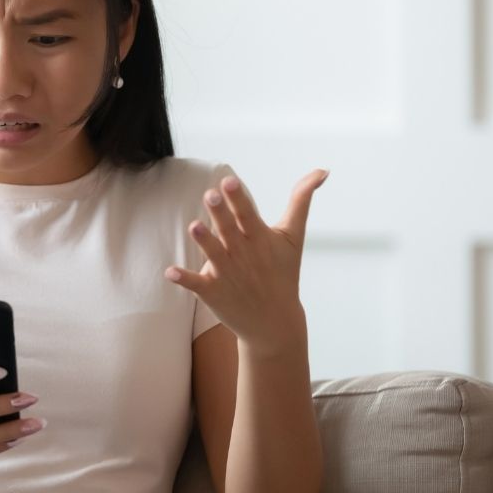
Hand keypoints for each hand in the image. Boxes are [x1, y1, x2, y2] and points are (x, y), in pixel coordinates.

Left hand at [165, 169, 328, 354]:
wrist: (274, 322)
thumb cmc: (283, 271)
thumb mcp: (293, 236)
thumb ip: (301, 200)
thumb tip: (323, 170)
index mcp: (260, 238)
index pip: (247, 214)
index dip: (238, 198)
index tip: (229, 181)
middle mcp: (243, 254)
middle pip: (228, 229)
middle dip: (220, 213)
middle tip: (210, 195)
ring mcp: (227, 273)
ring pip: (213, 254)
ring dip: (204, 241)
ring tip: (194, 226)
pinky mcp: (213, 292)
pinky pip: (196, 283)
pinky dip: (184, 279)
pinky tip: (170, 272)